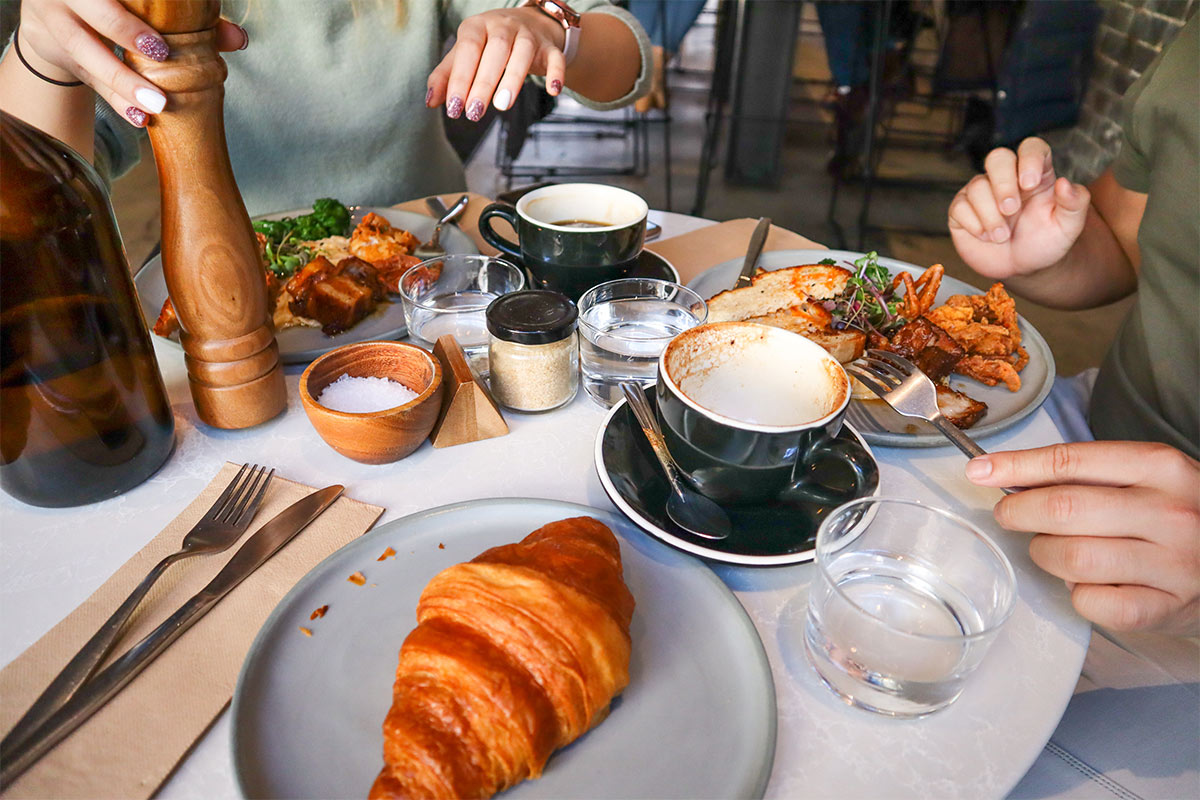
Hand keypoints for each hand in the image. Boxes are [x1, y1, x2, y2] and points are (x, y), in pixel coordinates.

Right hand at [17, 0, 246, 125]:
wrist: (56, 15)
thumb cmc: (114, 6)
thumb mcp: (142, 8)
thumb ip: (191, 22)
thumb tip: (239, 39)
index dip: (129, 20)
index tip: (160, 42)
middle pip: (90, 16)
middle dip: (125, 36)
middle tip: (160, 58)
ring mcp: (55, 23)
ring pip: (85, 54)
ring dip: (122, 84)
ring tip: (156, 105)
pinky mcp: (57, 54)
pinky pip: (87, 80)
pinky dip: (115, 100)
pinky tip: (139, 117)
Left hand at [427, 8, 567, 121]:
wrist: (528, 24)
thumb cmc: (488, 44)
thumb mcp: (465, 54)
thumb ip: (447, 75)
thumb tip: (430, 101)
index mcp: (477, 26)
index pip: (468, 50)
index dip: (460, 79)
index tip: (454, 107)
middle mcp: (503, 26)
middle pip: (495, 51)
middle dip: (484, 83)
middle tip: (475, 113)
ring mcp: (528, 35)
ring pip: (523, 53)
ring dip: (513, 79)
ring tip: (502, 105)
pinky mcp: (549, 47)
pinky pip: (555, 58)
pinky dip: (556, 73)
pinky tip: (553, 91)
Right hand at [948, 137, 1091, 280]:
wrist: (1022, 268)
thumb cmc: (1045, 242)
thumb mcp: (1069, 226)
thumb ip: (1075, 203)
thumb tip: (1065, 183)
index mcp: (1036, 174)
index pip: (1031, 148)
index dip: (1029, 158)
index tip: (1030, 184)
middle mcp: (1007, 178)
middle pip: (998, 158)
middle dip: (1003, 184)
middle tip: (1011, 210)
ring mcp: (982, 192)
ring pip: (977, 186)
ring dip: (990, 215)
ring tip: (1002, 236)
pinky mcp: (961, 210)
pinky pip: (960, 207)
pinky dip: (974, 224)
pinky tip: (986, 236)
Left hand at [966, 441, 1199, 634]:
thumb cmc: (1176, 514)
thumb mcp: (1145, 477)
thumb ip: (1085, 474)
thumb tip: (1001, 473)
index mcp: (1161, 467)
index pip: (1070, 460)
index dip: (1015, 466)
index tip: (979, 470)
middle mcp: (1170, 512)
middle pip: (1062, 509)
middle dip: (1018, 513)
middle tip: (1010, 516)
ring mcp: (1172, 563)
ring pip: (1070, 558)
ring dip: (1045, 554)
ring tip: (1053, 549)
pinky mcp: (1166, 608)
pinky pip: (1091, 603)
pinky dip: (1076, 594)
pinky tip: (1088, 583)